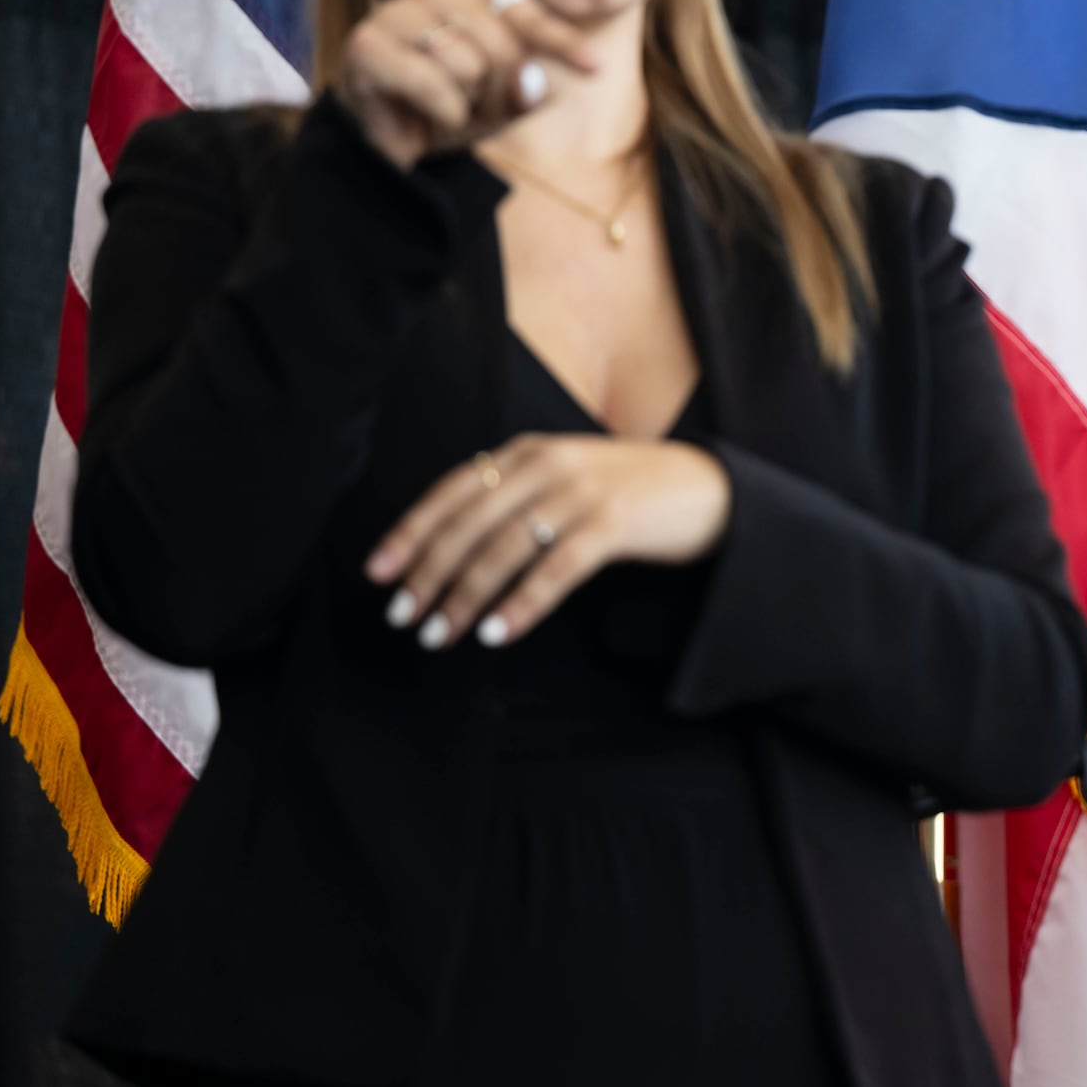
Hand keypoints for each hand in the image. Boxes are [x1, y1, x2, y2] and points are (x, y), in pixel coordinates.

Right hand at [332, 0, 602, 168]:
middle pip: (502, 45)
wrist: (389, 141)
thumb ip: (526, 90)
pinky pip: (431, 82)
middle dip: (500, 92)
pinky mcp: (366, 43)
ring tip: (449, 108)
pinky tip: (428, 114)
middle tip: (480, 110)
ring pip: (468, 63)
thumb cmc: (450, 108)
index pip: (526, 14)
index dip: (561, 43)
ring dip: (468, 103)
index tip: (594, 68)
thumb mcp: (504, 103)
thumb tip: (529, 83)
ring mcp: (396, 11)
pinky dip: (443, 110)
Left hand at [366, 434, 731, 648]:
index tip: (378, 573)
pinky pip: (556, 570)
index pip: (453, 491)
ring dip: (467, 597)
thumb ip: (515, 497)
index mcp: (529, 451)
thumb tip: (448, 546)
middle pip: (470, 524)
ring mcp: (582, 491)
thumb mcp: (565, 480)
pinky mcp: (615, 523)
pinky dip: (522, 604)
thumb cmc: (628, 493)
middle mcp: (549, 464)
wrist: (709, 489)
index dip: (412, 532)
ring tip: (441, 635)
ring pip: (505, 549)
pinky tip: (499, 632)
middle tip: (404, 618)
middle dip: (430, 574)